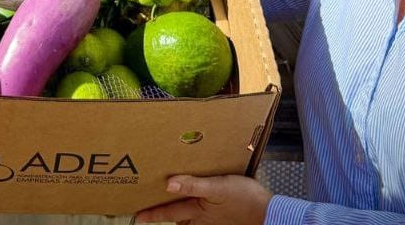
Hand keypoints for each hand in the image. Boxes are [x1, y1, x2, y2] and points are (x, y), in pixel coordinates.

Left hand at [135, 173, 271, 223]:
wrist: (268, 212)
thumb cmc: (245, 198)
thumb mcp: (217, 187)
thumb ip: (192, 184)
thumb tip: (168, 184)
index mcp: (197, 211)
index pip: (169, 212)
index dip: (152, 214)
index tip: (137, 216)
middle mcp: (201, 219)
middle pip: (177, 218)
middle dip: (163, 214)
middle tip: (148, 210)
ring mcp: (211, 221)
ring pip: (188, 220)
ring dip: (178, 214)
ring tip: (167, 206)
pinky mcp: (220, 219)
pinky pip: (200, 219)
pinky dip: (192, 215)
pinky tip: (195, 207)